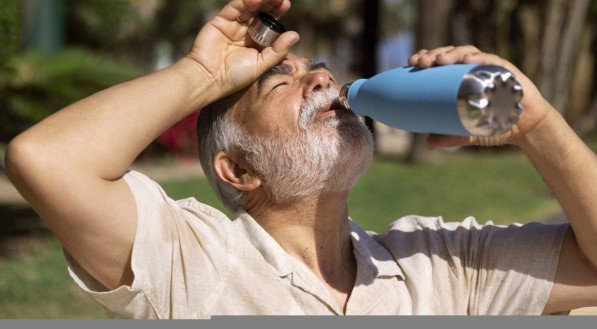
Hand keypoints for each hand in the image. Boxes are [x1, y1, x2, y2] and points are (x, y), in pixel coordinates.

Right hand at [188, 0, 299, 96]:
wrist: (210, 78)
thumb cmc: (235, 76)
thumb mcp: (261, 64)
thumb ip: (277, 50)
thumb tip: (295, 35)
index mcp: (256, 42)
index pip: (269, 24)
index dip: (276, 13)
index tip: (285, 4)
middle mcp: (245, 32)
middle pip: (260, 13)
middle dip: (270, 4)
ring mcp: (233, 25)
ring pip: (248, 8)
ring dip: (260, 0)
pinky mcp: (220, 21)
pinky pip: (234, 8)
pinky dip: (244, 2)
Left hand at [408, 45, 554, 148]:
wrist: (527, 128)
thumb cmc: (496, 124)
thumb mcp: (468, 132)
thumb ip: (450, 137)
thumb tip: (428, 144)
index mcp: (462, 78)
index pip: (441, 62)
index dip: (426, 57)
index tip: (411, 62)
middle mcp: (474, 69)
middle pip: (451, 54)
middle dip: (434, 54)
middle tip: (420, 62)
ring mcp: (491, 68)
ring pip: (468, 53)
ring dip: (452, 53)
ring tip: (439, 60)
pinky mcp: (507, 71)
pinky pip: (492, 61)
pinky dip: (479, 59)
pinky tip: (467, 60)